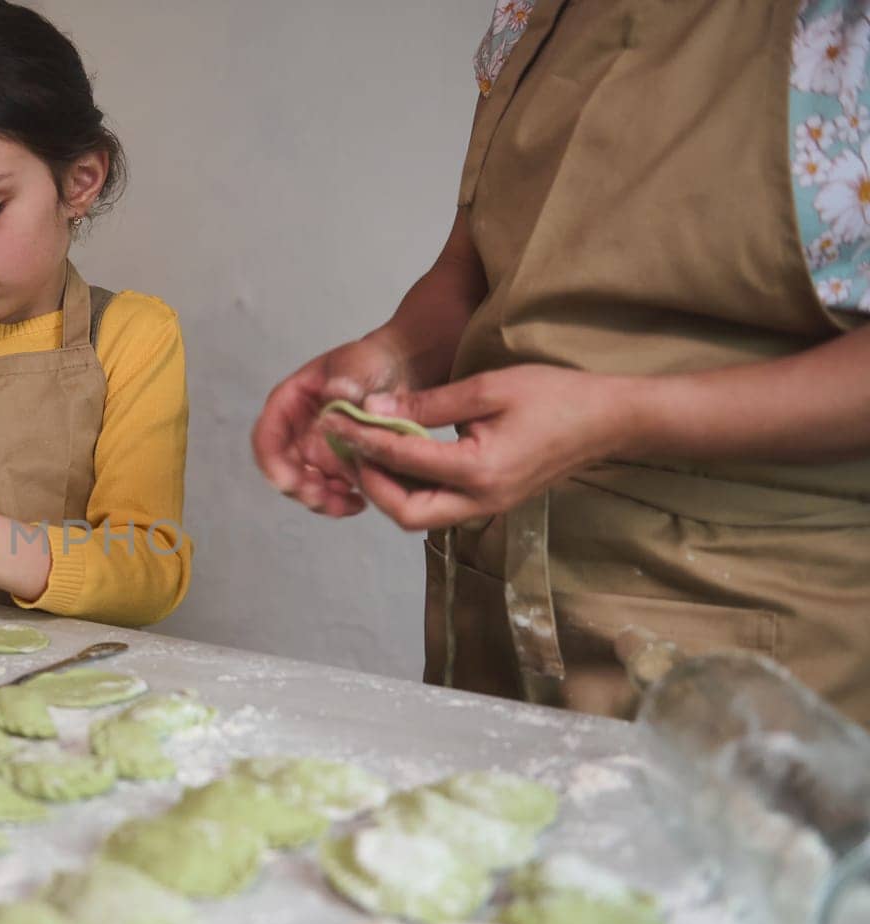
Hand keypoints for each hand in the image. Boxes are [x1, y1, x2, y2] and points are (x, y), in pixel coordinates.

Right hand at [252, 333, 408, 516]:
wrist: (396, 371)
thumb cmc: (370, 363)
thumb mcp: (358, 363)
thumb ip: (347, 380)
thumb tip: (336, 394)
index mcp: (289, 403)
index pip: (266, 436)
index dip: (273, 464)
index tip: (291, 483)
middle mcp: (295, 432)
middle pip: (282, 470)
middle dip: (300, 490)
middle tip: (326, 499)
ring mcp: (313, 451)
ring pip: (304, 486)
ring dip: (320, 501)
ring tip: (350, 503)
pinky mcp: (334, 465)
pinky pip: (328, 491)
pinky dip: (339, 502)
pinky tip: (360, 501)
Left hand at [328, 365, 633, 529]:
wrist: (608, 421)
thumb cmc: (554, 396)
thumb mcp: (488, 388)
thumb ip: (429, 403)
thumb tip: (374, 408)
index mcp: (479, 470)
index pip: (403, 460)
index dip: (363, 439)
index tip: (334, 420)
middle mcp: (480, 500)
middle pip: (405, 513)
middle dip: (371, 482)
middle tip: (352, 446)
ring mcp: (486, 507)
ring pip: (419, 516)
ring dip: (388, 489)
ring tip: (369, 449)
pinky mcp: (489, 503)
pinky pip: (437, 507)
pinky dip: (410, 488)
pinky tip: (400, 456)